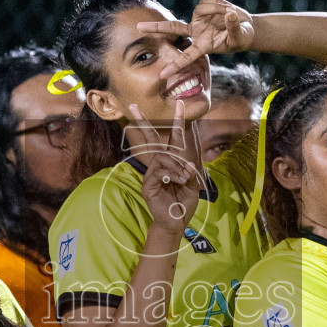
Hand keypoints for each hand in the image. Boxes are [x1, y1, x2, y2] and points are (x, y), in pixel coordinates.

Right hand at [126, 103, 200, 232]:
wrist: (176, 222)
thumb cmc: (184, 203)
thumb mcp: (193, 184)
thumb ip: (189, 172)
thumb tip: (187, 164)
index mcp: (172, 162)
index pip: (173, 138)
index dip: (176, 121)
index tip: (178, 104)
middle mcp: (159, 165)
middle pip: (151, 139)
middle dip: (142, 122)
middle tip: (133, 106)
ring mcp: (151, 174)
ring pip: (162, 156)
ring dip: (177, 165)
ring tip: (184, 177)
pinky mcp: (148, 184)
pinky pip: (159, 171)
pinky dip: (172, 174)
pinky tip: (178, 181)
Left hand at [143, 0, 253, 81]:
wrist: (244, 27)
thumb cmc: (242, 37)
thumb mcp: (240, 36)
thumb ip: (233, 27)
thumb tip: (230, 14)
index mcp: (203, 46)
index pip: (186, 57)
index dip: (175, 65)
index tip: (161, 75)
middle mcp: (196, 33)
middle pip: (172, 28)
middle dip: (155, 28)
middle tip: (137, 28)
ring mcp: (197, 21)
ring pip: (202, 8)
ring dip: (219, 9)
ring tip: (231, 13)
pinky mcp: (201, 9)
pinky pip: (208, 1)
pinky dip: (220, 3)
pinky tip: (226, 9)